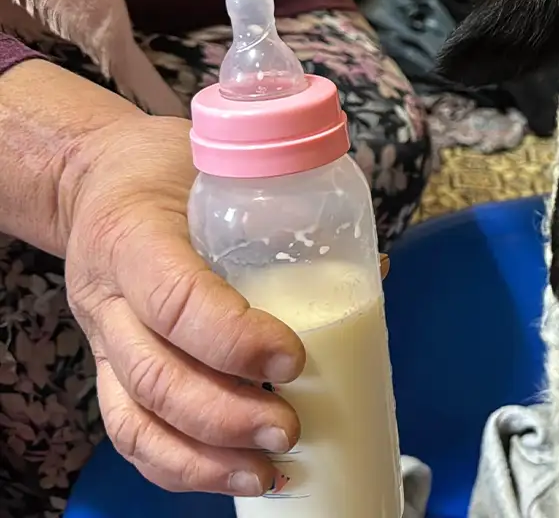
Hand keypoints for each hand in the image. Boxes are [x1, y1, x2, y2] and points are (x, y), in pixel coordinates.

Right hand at [63, 114, 304, 495]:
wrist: (96, 179)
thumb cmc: (172, 172)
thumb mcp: (221, 168)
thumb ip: (288, 214)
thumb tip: (377, 270)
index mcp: (135, 236)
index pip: (175, 298)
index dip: (233, 338)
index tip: (293, 359)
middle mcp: (108, 296)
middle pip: (156, 375)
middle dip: (227, 414)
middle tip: (290, 428)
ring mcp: (103, 340)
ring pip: (137, 417)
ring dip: (204, 458)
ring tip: (268, 472)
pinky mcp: (108, 370)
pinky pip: (131, 433)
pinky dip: (180, 468)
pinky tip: (234, 477)